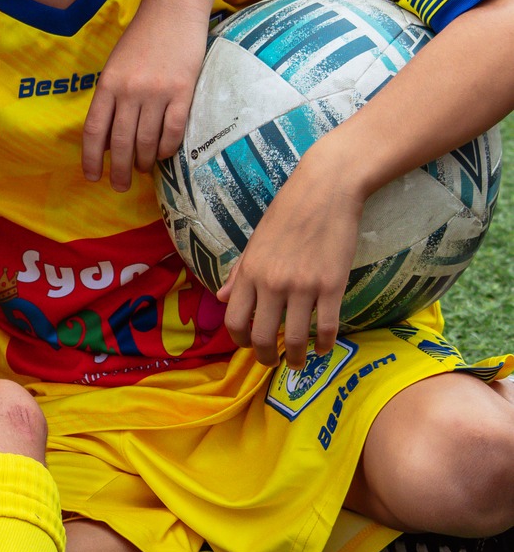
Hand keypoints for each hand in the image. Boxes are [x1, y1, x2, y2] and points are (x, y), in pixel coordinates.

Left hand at [83, 0, 210, 191]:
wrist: (173, 10)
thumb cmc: (142, 37)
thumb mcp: (115, 65)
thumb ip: (110, 97)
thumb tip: (107, 136)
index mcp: (108, 84)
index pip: (94, 130)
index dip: (91, 158)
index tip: (92, 176)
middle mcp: (129, 91)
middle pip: (121, 142)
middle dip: (119, 170)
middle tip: (119, 186)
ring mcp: (157, 93)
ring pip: (147, 141)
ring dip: (143, 162)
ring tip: (141, 170)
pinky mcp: (182, 92)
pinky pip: (172, 132)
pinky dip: (166, 149)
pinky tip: (162, 155)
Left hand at [218, 150, 363, 367]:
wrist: (325, 189)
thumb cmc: (288, 211)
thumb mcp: (256, 241)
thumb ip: (240, 272)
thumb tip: (220, 298)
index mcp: (250, 272)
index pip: (234, 320)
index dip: (240, 340)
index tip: (249, 346)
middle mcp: (272, 283)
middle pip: (263, 337)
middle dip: (266, 357)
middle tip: (273, 362)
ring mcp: (303, 286)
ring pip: (296, 338)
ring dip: (296, 358)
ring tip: (299, 362)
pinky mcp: (332, 285)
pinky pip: (327, 327)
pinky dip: (324, 345)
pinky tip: (323, 348)